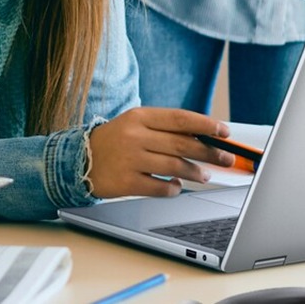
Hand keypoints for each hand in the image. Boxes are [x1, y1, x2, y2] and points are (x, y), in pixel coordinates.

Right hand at [86, 107, 232, 198]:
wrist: (79, 160)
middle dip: (209, 152)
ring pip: (175, 166)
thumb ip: (164, 128)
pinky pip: (160, 187)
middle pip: (182, 143)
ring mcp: (130, 159)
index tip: (225, 132)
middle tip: (226, 158)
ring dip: (196, 172)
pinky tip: (177, 186)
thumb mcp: (136, 124)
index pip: (180, 118)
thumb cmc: (114, 142)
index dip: (206, 125)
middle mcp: (135, 136)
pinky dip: (174, 188)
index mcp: (139, 116)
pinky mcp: (126, 182)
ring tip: (205, 175)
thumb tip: (202, 136)